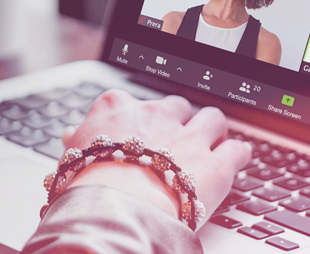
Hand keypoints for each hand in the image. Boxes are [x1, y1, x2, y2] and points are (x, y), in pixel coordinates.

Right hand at [60, 90, 252, 218]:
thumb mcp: (69, 159)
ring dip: (214, 128)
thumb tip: (72, 135)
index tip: (139, 129)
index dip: (138, 118)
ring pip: (212, 119)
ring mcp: (188, 137)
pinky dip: (239, 154)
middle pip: (177, 105)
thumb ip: (77, 142)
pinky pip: (237, 150)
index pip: (132, 102)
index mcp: (117, 109)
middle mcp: (156, 115)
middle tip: (179, 136)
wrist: (115, 207)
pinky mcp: (215, 164)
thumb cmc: (86, 186)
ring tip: (214, 139)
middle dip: (181, 119)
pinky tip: (237, 158)